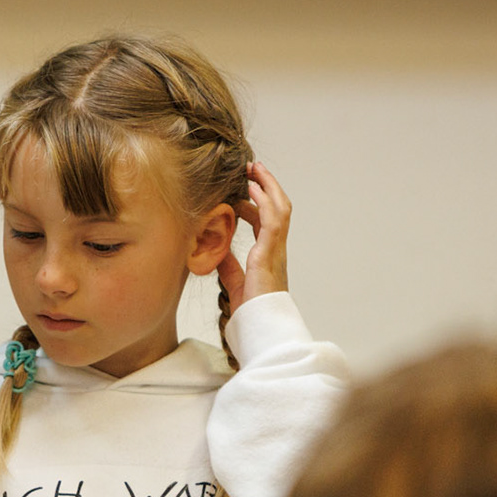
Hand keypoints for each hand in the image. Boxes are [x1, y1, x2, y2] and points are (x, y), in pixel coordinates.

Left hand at [215, 162, 291, 318]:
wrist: (260, 328)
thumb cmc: (252, 312)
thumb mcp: (235, 283)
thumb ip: (229, 267)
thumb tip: (217, 253)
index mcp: (268, 256)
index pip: (266, 222)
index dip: (257, 203)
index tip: (243, 190)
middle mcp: (276, 250)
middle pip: (278, 209)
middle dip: (266, 186)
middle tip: (251, 169)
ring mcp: (276, 251)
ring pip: (280, 209)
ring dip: (267, 186)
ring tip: (254, 169)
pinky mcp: (270, 254)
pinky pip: (272, 221)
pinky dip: (264, 202)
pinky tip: (252, 189)